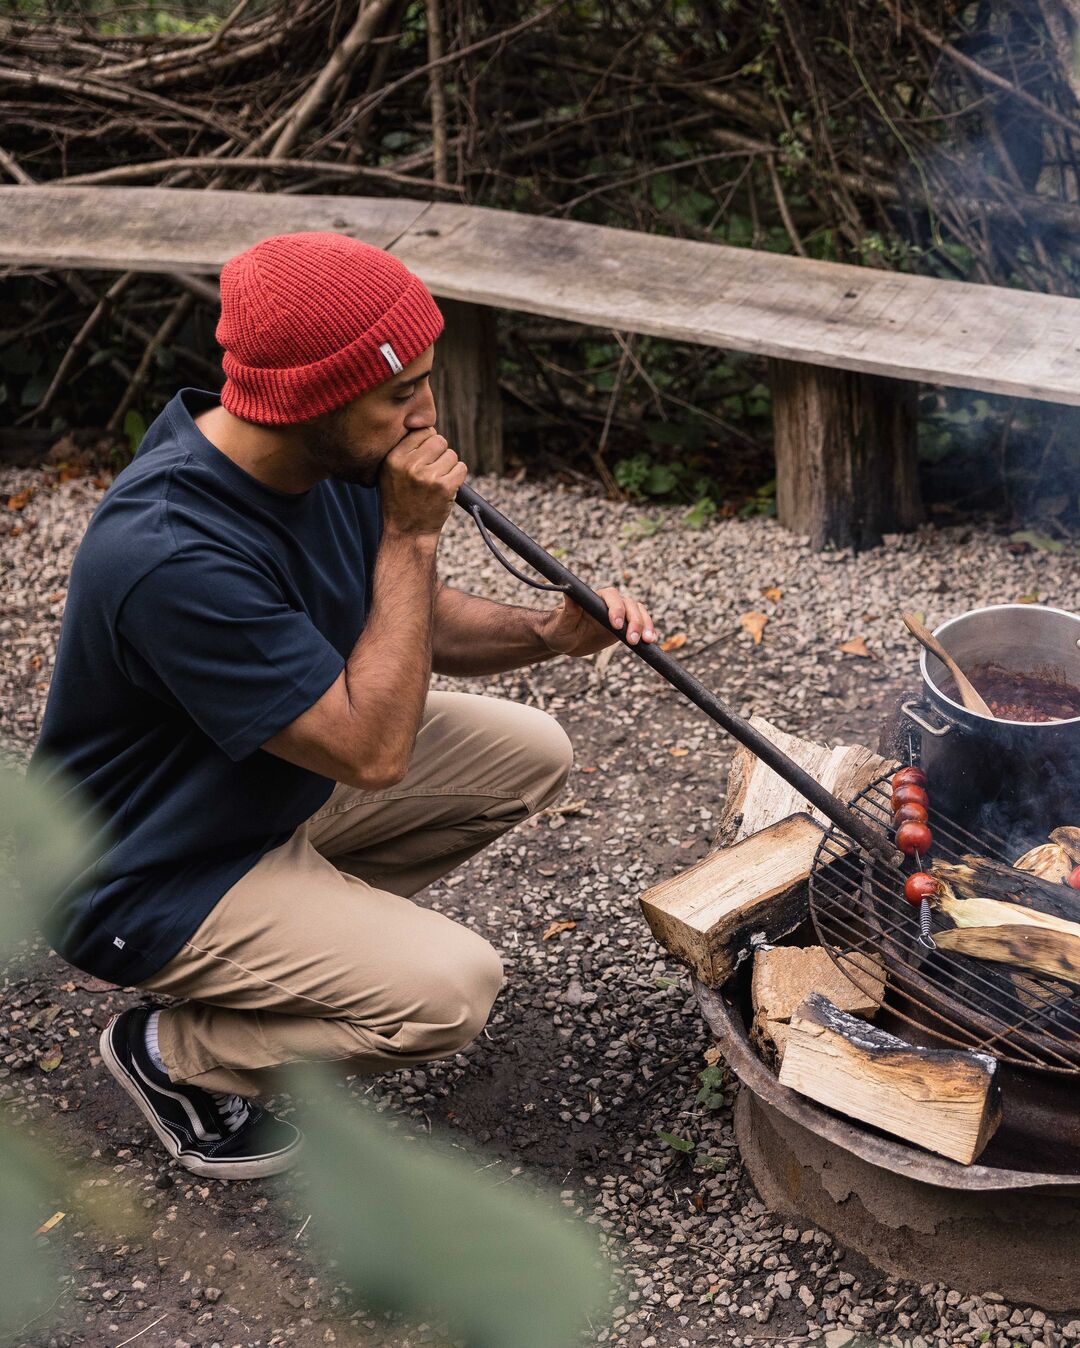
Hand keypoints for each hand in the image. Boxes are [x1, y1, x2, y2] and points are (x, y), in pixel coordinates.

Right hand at [379, 427, 467, 538]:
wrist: (408, 532)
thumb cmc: (400, 500)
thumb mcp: (389, 472)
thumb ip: (404, 449)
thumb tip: (421, 422)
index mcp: (394, 458)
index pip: (422, 432)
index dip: (427, 444)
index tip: (424, 459)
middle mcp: (410, 465)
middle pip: (439, 440)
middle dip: (439, 454)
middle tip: (431, 472)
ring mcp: (428, 476)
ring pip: (452, 455)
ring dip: (449, 467)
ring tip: (435, 483)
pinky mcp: (444, 487)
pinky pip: (461, 468)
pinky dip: (458, 478)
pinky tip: (445, 488)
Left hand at [540, 586, 656, 657]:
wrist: (566, 641)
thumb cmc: (560, 628)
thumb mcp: (562, 621)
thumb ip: (569, 608)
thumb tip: (568, 590)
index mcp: (595, 598)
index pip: (611, 596)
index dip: (616, 608)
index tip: (615, 625)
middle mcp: (610, 603)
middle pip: (630, 605)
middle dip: (634, 621)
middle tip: (631, 640)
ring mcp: (620, 615)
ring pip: (639, 613)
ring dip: (645, 625)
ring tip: (647, 641)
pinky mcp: (625, 627)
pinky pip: (641, 626)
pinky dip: (648, 631)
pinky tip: (650, 641)